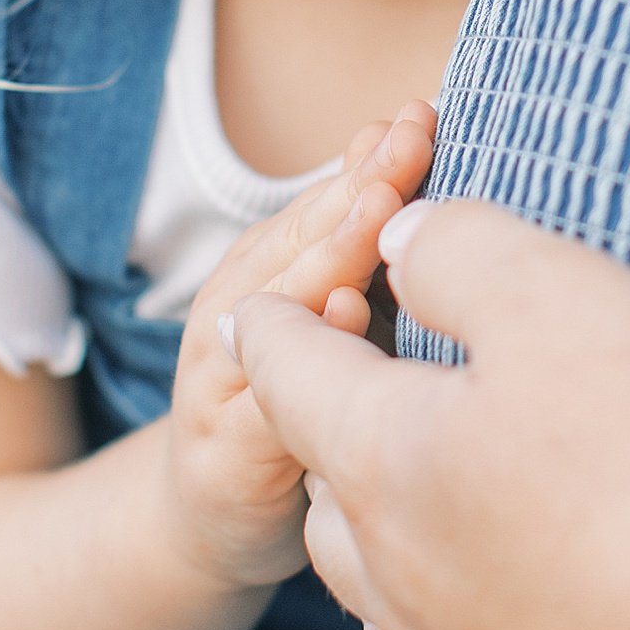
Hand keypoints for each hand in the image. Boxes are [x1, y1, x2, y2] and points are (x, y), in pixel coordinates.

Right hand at [157, 104, 437, 594]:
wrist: (205, 516)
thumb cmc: (292, 402)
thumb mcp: (333, 314)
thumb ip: (364, 243)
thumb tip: (411, 136)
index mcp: (276, 263)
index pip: (333, 198)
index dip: (378, 156)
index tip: (425, 112)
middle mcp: (241, 303)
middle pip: (307, 234)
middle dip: (364, 183)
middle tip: (412, 137)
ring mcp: (223, 372)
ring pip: (281, 301)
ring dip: (332, 250)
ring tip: (382, 207)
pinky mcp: (227, 448)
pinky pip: (268, 398)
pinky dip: (305, 356)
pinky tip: (346, 318)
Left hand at [236, 199, 629, 629]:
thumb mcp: (564, 295)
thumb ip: (465, 251)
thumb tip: (401, 241)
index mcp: (390, 467)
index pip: (297, 382)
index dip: (285, 333)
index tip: (264, 312)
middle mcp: (406, 603)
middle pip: (335, 529)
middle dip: (340, 477)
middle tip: (366, 444)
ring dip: (393, 627)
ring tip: (422, 602)